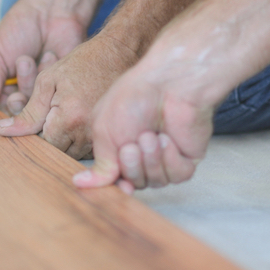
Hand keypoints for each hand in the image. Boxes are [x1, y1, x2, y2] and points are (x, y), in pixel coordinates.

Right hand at [0, 0, 85, 114]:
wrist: (52, 9)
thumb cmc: (20, 29)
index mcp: (6, 87)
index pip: (1, 111)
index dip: (3, 105)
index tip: (5, 91)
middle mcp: (26, 92)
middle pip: (22, 113)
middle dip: (20, 91)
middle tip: (22, 63)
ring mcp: (47, 90)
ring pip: (38, 104)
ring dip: (32, 78)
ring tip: (31, 56)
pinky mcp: (65, 85)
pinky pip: (57, 94)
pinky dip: (49, 72)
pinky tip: (50, 54)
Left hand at [0, 35, 137, 157]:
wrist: (118, 53)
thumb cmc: (82, 62)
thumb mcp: (47, 81)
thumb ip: (27, 111)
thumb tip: (3, 131)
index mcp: (69, 119)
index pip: (42, 143)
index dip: (35, 133)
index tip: (35, 118)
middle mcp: (87, 133)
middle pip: (58, 151)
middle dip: (49, 136)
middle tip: (50, 113)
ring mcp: (100, 136)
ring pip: (73, 152)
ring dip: (64, 138)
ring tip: (65, 112)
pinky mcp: (109, 135)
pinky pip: (88, 147)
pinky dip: (79, 137)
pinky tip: (77, 117)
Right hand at [71, 42, 215, 192]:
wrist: (169, 84)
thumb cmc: (134, 97)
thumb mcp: (104, 131)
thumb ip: (100, 163)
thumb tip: (82, 183)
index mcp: (119, 148)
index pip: (116, 179)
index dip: (116, 186)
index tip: (117, 185)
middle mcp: (143, 155)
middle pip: (135, 183)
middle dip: (132, 166)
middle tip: (131, 145)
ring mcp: (166, 157)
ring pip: (156, 181)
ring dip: (151, 159)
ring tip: (151, 134)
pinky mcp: (187, 157)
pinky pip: (177, 175)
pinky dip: (170, 158)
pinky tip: (167, 138)